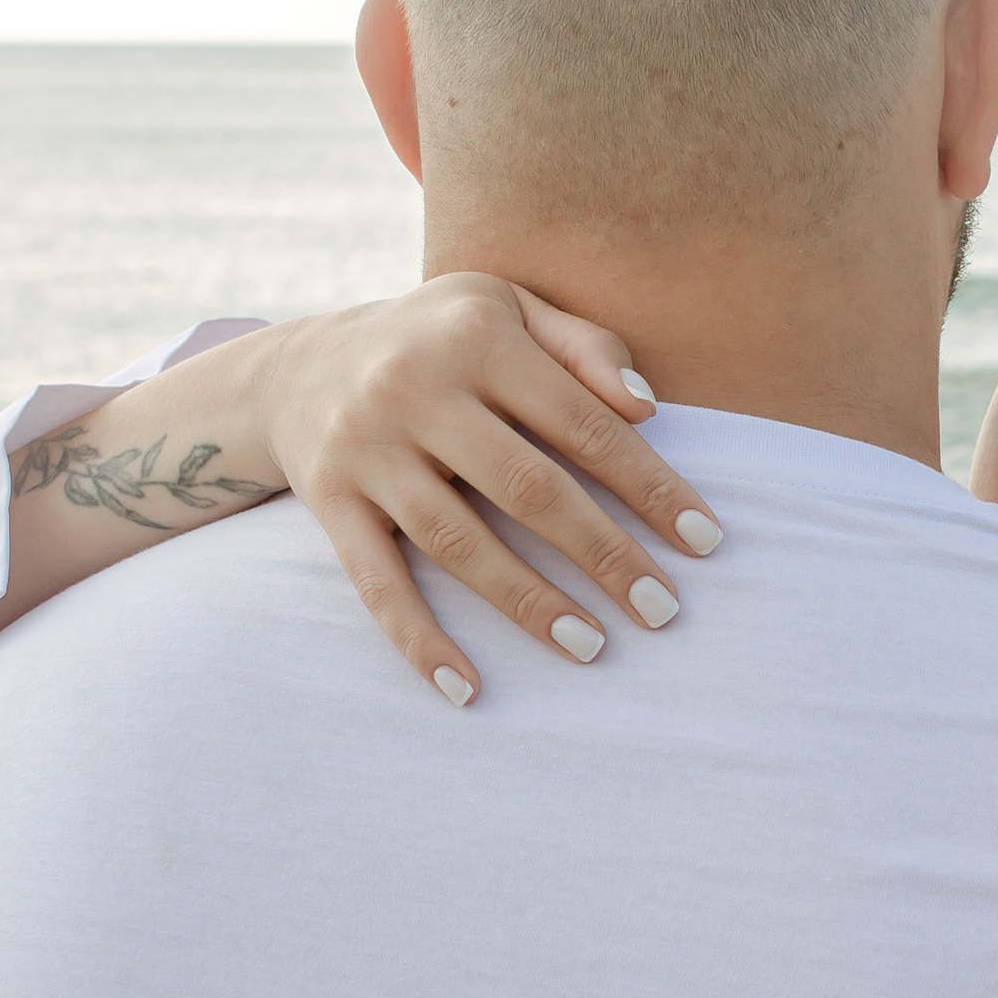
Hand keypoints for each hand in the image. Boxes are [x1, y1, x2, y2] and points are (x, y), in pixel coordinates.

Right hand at [254, 279, 722, 697]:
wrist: (294, 368)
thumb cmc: (438, 340)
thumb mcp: (507, 308)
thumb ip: (583, 347)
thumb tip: (647, 410)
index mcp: (477, 338)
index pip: (582, 422)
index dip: (648, 484)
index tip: (704, 540)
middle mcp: (416, 390)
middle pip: (527, 487)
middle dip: (604, 554)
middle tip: (664, 610)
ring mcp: (367, 450)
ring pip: (459, 542)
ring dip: (529, 604)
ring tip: (592, 646)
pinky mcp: (330, 503)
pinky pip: (376, 584)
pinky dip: (418, 641)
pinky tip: (467, 689)